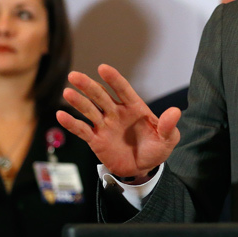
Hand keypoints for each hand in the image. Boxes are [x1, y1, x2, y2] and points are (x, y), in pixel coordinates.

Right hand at [56, 64, 180, 178]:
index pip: (123, 90)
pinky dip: (72, 123)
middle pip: (101, 96)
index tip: (103, 68)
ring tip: (67, 92)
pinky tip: (61, 115)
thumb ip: (168, 126)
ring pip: (89, 110)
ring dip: (78, 101)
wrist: (143, 168)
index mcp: (134, 107)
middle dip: (89, 86)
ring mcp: (105, 125)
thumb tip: (175, 111)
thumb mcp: (167, 139)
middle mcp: (117, 113)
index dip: (114, 79)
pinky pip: (82, 130)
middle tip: (74, 76)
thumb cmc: (156, 148)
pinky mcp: (96, 140)